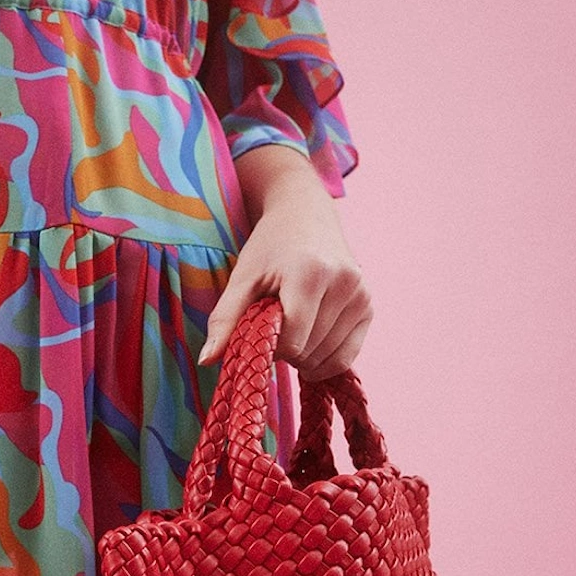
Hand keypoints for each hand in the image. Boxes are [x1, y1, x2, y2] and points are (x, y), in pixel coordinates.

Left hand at [199, 148, 372, 379]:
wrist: (305, 215)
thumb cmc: (269, 247)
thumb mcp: (241, 279)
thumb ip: (224, 320)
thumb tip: (207, 360)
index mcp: (310, 273)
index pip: (292, 342)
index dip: (271, 348)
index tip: (261, 330)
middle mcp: (344, 283)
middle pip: (308, 352)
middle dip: (286, 352)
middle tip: (276, 324)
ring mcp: (361, 294)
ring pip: (327, 359)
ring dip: (303, 357)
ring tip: (293, 326)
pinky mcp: (368, 305)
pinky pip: (346, 357)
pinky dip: (324, 360)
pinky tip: (309, 341)